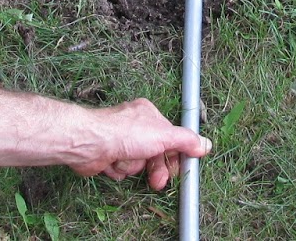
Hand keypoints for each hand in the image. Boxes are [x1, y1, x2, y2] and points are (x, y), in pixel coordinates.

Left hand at [67, 98, 211, 190]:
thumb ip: (186, 140)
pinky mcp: (108, 156)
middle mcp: (135, 126)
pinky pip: (122, 170)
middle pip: (155, 153)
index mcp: (149, 115)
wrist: (89, 144)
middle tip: (158, 181)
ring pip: (139, 163)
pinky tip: (113, 164)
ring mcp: (121, 142)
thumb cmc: (125, 134)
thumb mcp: (164, 136)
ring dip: (134, 167)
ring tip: (125, 162)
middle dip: (156, 168)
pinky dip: (119, 170)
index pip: (170, 137)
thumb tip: (206, 145)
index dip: (175, 155)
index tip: (181, 168)